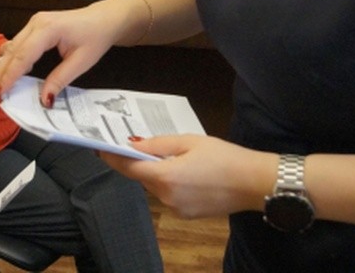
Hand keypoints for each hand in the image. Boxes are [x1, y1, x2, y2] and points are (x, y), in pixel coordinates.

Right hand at [0, 4, 117, 104]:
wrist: (104, 19)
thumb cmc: (96, 36)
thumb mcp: (82, 62)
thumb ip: (60, 80)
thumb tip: (44, 99)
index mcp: (48, 29)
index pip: (23, 55)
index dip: (10, 75)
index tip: (1, 91)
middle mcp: (36, 22)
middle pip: (13, 50)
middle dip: (1, 72)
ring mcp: (34, 22)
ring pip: (12, 46)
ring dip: (4, 66)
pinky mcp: (35, 26)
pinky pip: (18, 43)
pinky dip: (11, 59)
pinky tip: (8, 73)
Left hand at [99, 135, 272, 219]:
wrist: (254, 183)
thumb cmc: (223, 156)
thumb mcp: (189, 141)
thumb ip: (158, 144)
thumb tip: (133, 144)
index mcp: (165, 176)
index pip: (129, 167)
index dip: (113, 157)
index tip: (100, 148)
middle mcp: (166, 196)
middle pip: (142, 177)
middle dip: (139, 161)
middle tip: (138, 143)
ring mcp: (176, 208)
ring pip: (155, 186)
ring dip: (156, 172)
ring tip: (172, 155)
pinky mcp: (187, 214)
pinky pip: (169, 195)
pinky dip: (169, 182)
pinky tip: (185, 171)